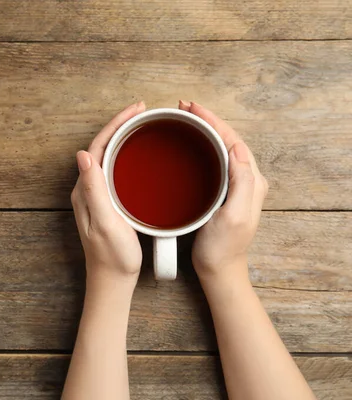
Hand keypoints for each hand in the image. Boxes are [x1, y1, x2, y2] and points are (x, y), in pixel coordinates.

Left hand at [71, 101, 146, 284]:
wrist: (112, 280)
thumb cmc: (112, 256)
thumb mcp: (105, 222)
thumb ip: (94, 190)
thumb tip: (83, 154)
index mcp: (86, 190)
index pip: (98, 146)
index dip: (115, 124)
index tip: (135, 110)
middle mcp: (88, 189)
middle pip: (102, 147)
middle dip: (121, 125)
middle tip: (142, 111)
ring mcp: (97, 196)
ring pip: (109, 157)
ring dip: (124, 138)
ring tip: (142, 125)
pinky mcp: (108, 203)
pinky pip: (115, 170)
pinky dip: (127, 155)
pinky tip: (140, 156)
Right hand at [178, 101, 268, 284]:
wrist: (218, 270)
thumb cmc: (222, 248)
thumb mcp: (233, 216)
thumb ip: (242, 183)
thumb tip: (237, 149)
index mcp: (251, 181)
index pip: (233, 140)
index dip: (212, 120)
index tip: (192, 108)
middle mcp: (246, 180)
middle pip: (227, 139)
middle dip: (207, 120)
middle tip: (184, 108)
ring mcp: (235, 186)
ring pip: (221, 147)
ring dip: (204, 130)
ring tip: (185, 119)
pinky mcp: (222, 192)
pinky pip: (214, 160)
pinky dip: (201, 146)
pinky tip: (189, 145)